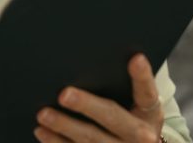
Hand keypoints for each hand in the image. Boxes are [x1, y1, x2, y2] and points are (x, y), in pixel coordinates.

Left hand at [35, 54, 162, 142]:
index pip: (147, 92)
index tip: (136, 58)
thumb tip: (96, 60)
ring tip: (44, 114)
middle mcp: (139, 135)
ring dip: (64, 126)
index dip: (142, 75)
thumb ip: (127, 86)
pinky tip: (43, 132)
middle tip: (65, 94)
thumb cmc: (134, 119)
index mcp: (149, 113)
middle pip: (112, 117)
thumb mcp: (140, 106)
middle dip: (87, 105)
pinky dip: (57, 142)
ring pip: (91, 139)